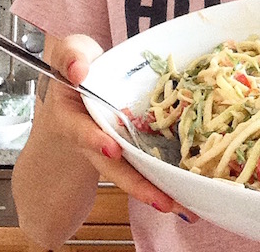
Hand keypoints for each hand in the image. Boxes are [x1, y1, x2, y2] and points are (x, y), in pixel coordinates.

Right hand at [41, 34, 197, 221]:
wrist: (81, 79)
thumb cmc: (78, 66)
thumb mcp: (71, 52)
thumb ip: (71, 57)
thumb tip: (80, 71)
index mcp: (74, 117)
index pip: (82, 130)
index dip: (95, 140)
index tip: (112, 146)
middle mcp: (94, 138)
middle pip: (113, 166)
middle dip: (137, 184)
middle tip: (161, 200)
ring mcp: (114, 144)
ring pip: (133, 172)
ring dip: (155, 190)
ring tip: (182, 206)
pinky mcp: (133, 144)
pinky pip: (147, 163)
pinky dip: (164, 179)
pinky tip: (188, 193)